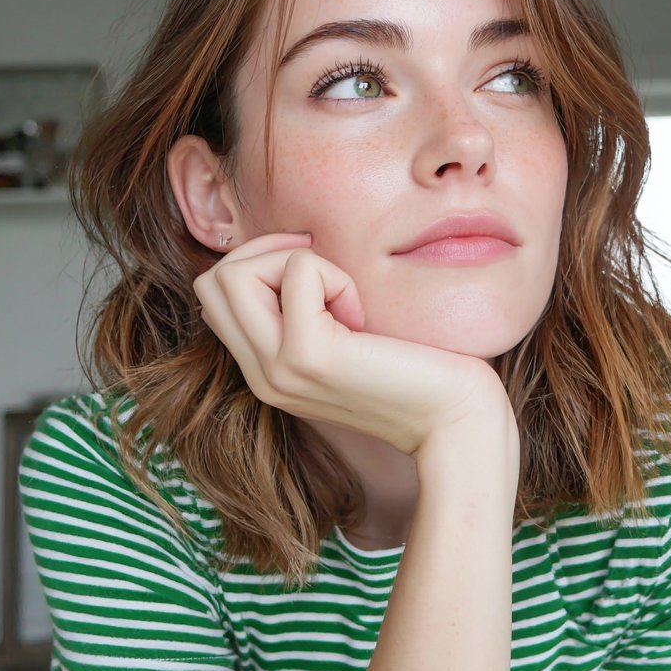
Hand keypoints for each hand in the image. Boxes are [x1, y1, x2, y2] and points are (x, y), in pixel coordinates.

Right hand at [194, 233, 512, 455]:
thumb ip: (308, 312)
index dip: (260, 265)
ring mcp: (278, 370)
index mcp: (266, 371)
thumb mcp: (348, 339)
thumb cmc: (418, 371)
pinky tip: (363, 315)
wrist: (457, 421)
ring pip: (233, 273)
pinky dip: (333, 274)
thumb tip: (295, 250)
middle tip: (327, 275)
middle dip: (267, 254)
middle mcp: (261, 375)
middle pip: (212, 281)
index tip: (319, 276)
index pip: (214, 295)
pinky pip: (299, 272)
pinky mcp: (308, 356)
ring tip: (342, 297)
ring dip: (294, 261)